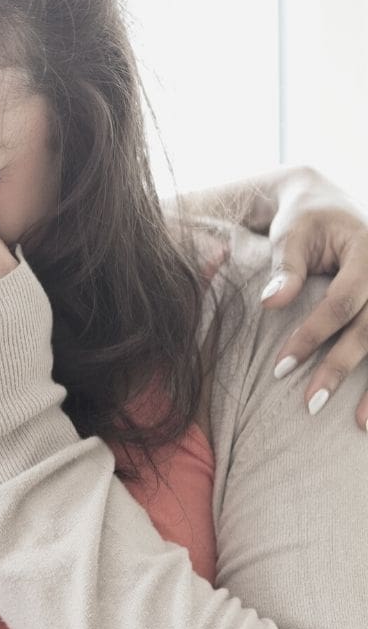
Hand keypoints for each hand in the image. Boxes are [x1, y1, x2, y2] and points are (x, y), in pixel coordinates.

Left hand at [259, 169, 367, 428]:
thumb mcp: (292, 233)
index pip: (342, 302)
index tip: (280, 367)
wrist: (329, 203)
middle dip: (342, 367)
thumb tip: (271, 302)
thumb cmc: (305, 220)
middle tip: (311, 404)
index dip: (312, 336)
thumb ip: (285, 267)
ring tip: (362, 424)